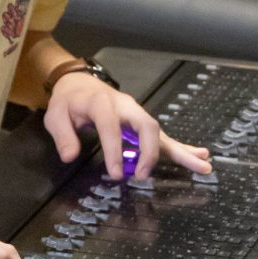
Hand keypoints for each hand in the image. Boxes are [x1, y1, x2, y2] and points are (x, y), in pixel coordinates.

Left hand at [44, 74, 211, 179]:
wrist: (79, 83)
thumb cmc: (68, 101)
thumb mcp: (55, 115)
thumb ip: (62, 135)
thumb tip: (70, 156)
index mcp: (101, 103)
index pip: (110, 126)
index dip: (113, 149)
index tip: (115, 173)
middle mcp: (125, 106)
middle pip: (146, 125)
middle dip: (149, 152)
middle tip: (142, 175)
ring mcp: (136, 114)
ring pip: (160, 132)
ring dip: (179, 151)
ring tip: (202, 165)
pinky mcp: (142, 123)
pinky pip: (162, 137)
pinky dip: (181, 149)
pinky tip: (200, 157)